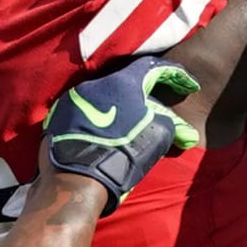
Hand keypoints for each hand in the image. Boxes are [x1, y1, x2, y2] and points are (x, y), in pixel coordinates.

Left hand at [44, 57, 200, 215]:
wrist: (80, 179)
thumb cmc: (124, 154)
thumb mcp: (159, 136)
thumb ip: (173, 125)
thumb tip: (187, 133)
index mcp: (122, 81)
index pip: (153, 67)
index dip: (174, 75)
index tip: (188, 86)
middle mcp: (95, 83)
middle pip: (126, 82)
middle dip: (146, 93)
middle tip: (159, 107)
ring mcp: (73, 99)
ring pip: (104, 96)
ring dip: (120, 107)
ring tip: (131, 124)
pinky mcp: (58, 117)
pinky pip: (86, 111)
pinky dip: (100, 119)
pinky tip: (107, 134)